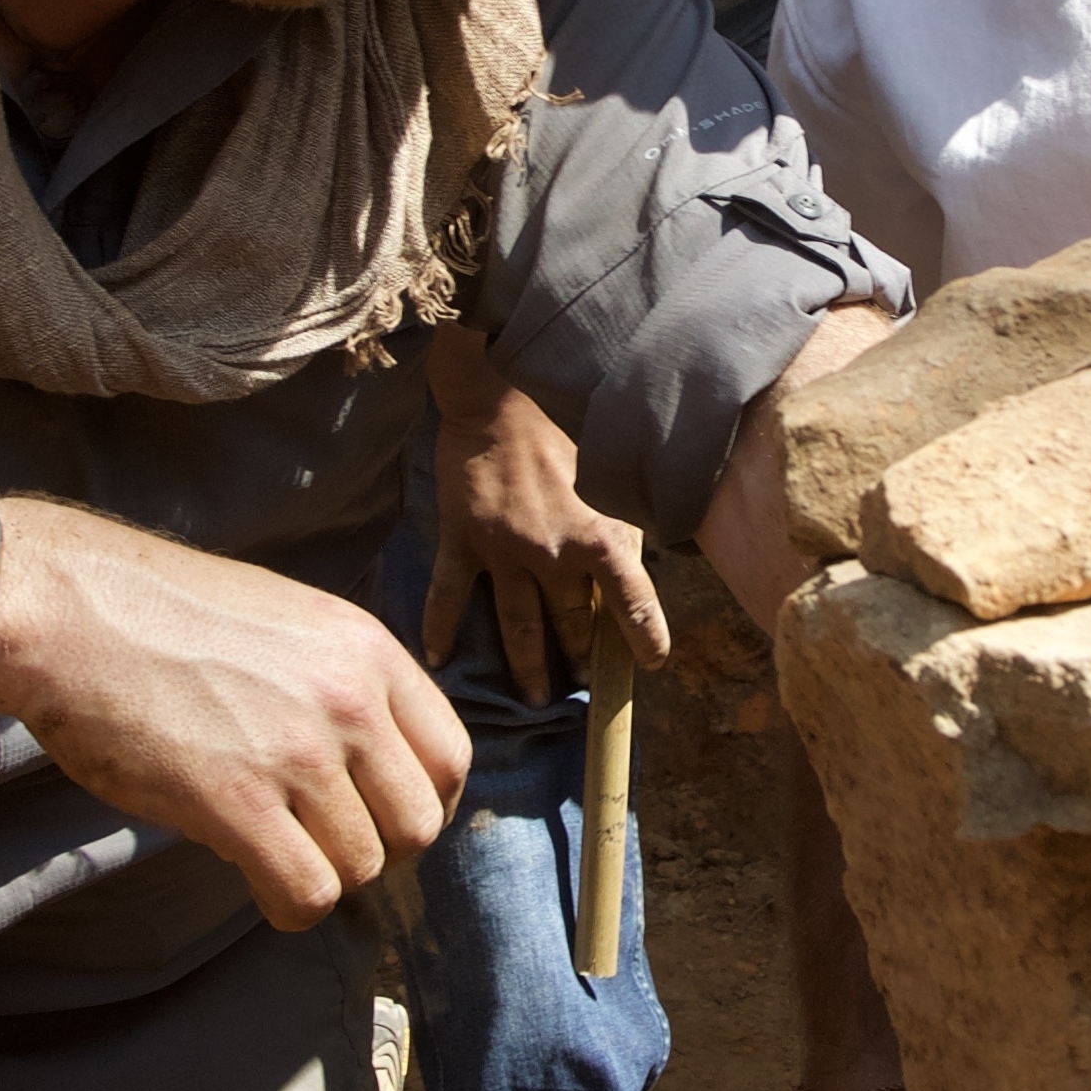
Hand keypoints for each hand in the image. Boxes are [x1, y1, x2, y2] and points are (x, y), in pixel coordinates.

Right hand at [0, 500, 470, 928]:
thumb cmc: (157, 616)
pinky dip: (288, 905)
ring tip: (272, 852)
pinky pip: (306, 892)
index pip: (451, 758)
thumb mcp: (284, 620)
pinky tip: (255, 880)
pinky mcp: (237, 802)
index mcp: (365, 650)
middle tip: (320, 842)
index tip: (378, 817)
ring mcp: (296, 753)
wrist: (68, 612)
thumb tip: (364, 765)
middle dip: (376, 850)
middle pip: (418, 825)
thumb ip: (337, 682)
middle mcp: (347, 700)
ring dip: (321, 874)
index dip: (420, 803)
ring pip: (363, 866)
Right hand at [420, 363, 664, 699]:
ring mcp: (503, 551)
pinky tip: (438, 660)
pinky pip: (450, 594)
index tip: (652, 663)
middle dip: (580, 657)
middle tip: (583, 684)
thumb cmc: (568, 422)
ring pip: (518, 624)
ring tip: (534, 698)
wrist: (502, 392)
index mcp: (598, 536)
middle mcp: (552, 554)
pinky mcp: (463, 539)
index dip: (647, 637)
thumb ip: (623, 522)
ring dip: (528, 666)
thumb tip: (636, 566)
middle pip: (570, 622)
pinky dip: (440, 628)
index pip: (633, 602)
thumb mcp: (614, 472)